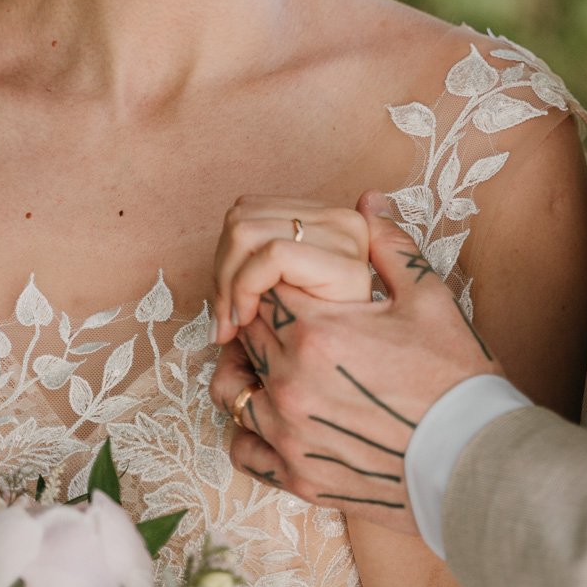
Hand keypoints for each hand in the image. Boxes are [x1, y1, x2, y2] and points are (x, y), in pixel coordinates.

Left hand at [209, 191, 506, 534]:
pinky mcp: (297, 476)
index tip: (300, 289)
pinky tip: (274, 417)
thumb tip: (368, 201)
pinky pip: (242, 448)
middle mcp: (290, 380)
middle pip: (245, 332)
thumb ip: (388, 245)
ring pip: (232, 387)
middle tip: (298, 322)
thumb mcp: (428, 298)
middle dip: (264, 320)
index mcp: (316, 330)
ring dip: (249, 371)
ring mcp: (289, 433)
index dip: (279, 282)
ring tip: (282, 366)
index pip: (263, 286)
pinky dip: (247, 430)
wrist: (476, 458)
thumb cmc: (455, 377)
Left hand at [211, 196, 371, 342]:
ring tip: (236, 323)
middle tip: (225, 321)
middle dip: (221, 273)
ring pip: (246, 231)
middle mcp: (342, 219)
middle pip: (241, 217)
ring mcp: (347, 238)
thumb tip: (228, 268)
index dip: (223, 258)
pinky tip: (248, 319)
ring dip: (227, 284)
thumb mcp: (291, 297)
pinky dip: (245, 286)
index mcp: (329, 219)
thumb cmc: (325, 346)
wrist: (365, 375)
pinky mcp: (345, 264)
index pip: (248, 211)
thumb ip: (266, 268)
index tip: (224, 307)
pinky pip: (272, 255)